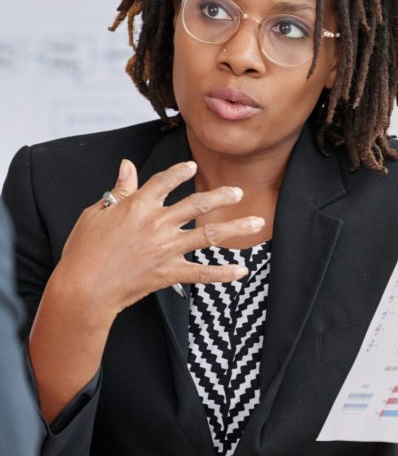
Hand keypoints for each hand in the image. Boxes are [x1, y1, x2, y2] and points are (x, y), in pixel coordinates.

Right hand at [54, 158, 262, 320]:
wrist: (82, 289)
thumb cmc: (83, 250)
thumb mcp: (96, 213)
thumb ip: (119, 190)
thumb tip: (127, 165)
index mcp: (138, 205)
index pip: (165, 181)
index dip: (180, 172)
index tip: (192, 166)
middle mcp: (158, 224)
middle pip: (197, 204)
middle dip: (222, 196)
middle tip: (239, 192)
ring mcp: (166, 249)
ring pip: (209, 235)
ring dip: (236, 228)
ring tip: (257, 222)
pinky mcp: (169, 272)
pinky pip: (203, 273)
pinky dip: (223, 273)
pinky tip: (242, 270)